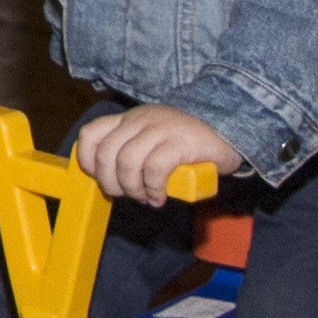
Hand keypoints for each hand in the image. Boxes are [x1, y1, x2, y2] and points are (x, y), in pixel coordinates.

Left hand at [74, 105, 232, 205]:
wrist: (230, 130)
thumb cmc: (187, 144)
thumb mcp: (153, 141)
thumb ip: (133, 152)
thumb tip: (110, 181)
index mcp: (130, 119)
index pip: (91, 134)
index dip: (87, 161)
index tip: (99, 180)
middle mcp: (140, 119)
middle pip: (106, 153)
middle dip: (111, 182)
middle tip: (126, 195)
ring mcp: (160, 128)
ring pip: (127, 161)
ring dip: (132, 188)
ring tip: (145, 197)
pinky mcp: (180, 141)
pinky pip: (154, 168)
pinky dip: (153, 188)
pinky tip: (159, 197)